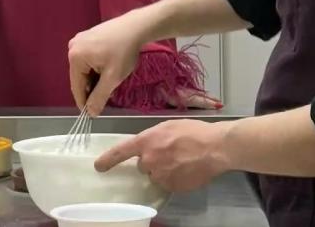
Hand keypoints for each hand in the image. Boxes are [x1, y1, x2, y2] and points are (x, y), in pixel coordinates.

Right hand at [67, 15, 149, 115]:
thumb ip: (99, 97)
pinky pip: (88, 59)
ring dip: (95, 79)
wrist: (136, 26)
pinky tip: (108, 69)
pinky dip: (96, 68)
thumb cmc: (124, 51)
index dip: (83, 102)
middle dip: (91, 88)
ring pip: (84, 69)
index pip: (76, 86)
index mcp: (75, 57)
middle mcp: (72, 47)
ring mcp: (79, 41)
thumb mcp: (113, 78)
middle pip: (79, 77)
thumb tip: (91, 113)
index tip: (91, 115)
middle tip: (106, 97)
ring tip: (110, 81)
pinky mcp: (87, 37)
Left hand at [94, 119, 230, 192]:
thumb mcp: (168, 126)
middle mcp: (150, 160)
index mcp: (146, 141)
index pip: (121, 152)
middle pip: (143, 166)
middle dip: (153, 160)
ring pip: (156, 175)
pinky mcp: (173, 187)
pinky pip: (169, 184)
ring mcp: (161, 175)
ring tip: (182, 161)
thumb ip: (153, 137)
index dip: (108, 159)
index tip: (98, 166)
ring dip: (164, 170)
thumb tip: (148, 146)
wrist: (216, 147)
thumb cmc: (194, 131)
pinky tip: (187, 169)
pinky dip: (175, 179)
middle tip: (170, 153)